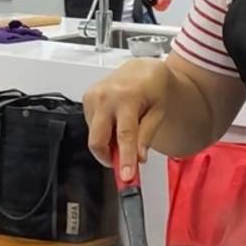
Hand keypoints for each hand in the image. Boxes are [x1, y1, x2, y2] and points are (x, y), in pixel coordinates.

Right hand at [83, 59, 169, 181]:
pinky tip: (115, 122)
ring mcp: (92, 97)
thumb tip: (138, 158)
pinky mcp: (86, 99)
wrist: (141, 69)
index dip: (125, 158)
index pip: (125, 134)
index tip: (126, 176)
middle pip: (98, 139)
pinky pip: (91, 127)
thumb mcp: (159, 112)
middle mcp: (106, 96)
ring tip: (124, 132)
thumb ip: (147, 135)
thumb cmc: (152, 89)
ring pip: (94, 136)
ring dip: (108, 143)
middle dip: (108, 157)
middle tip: (122, 164)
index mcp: (127, 97)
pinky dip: (103, 132)